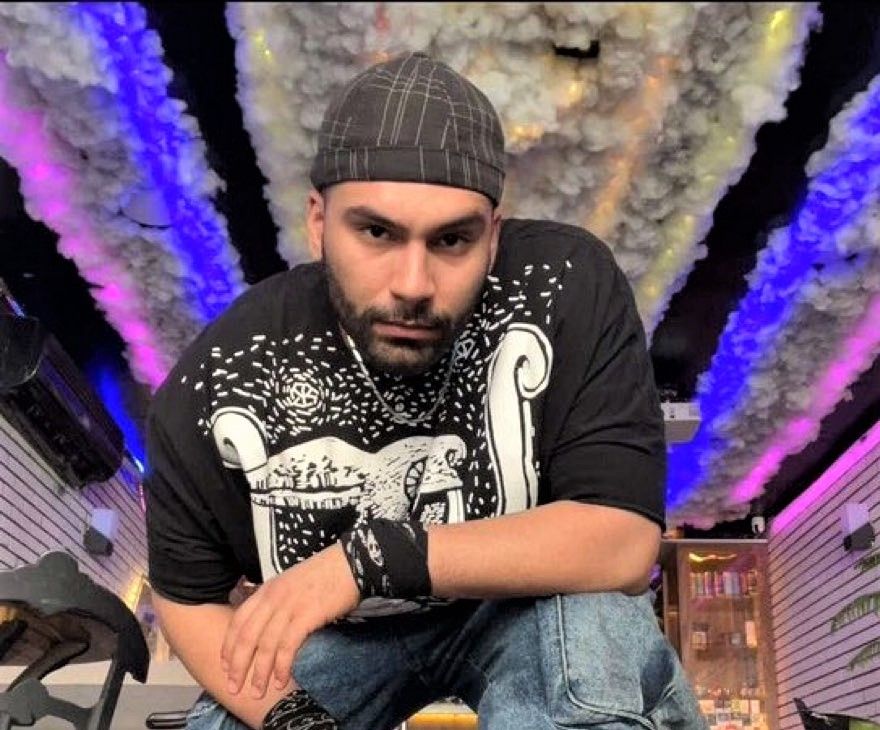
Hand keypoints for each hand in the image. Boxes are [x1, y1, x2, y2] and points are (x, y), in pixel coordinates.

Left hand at [220, 542, 359, 699]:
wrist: (350, 562)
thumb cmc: (326, 574)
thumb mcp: (292, 582)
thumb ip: (278, 600)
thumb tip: (270, 626)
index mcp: (268, 589)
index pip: (238, 621)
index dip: (229, 647)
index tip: (226, 667)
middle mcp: (273, 597)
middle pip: (247, 637)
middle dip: (238, 666)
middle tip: (234, 687)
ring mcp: (289, 606)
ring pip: (265, 645)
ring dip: (259, 672)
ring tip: (257, 692)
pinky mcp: (306, 615)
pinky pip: (287, 646)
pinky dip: (281, 666)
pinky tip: (280, 681)